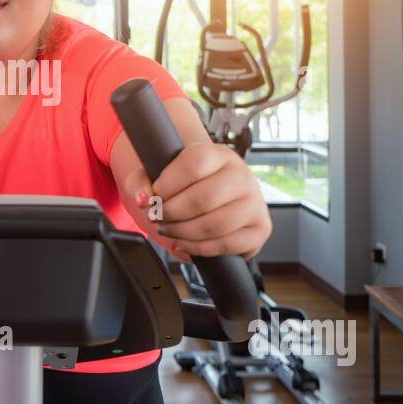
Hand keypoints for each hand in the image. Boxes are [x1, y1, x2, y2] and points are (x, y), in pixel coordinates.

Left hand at [124, 141, 271, 263]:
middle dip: (172, 214)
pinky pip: (226, 245)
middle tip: (159, 217)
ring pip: (214, 225)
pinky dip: (199, 249)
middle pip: (202, 199)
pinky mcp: (259, 229)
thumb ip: (142, 181)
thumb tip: (143, 197)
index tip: (154, 196)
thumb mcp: (161, 175)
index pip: (194, 164)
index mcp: (219, 154)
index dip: (167, 185)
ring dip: (183, 233)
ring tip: (169, 230)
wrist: (214, 196)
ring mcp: (254, 203)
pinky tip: (185, 242)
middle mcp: (241, 175)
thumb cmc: (187, 185)